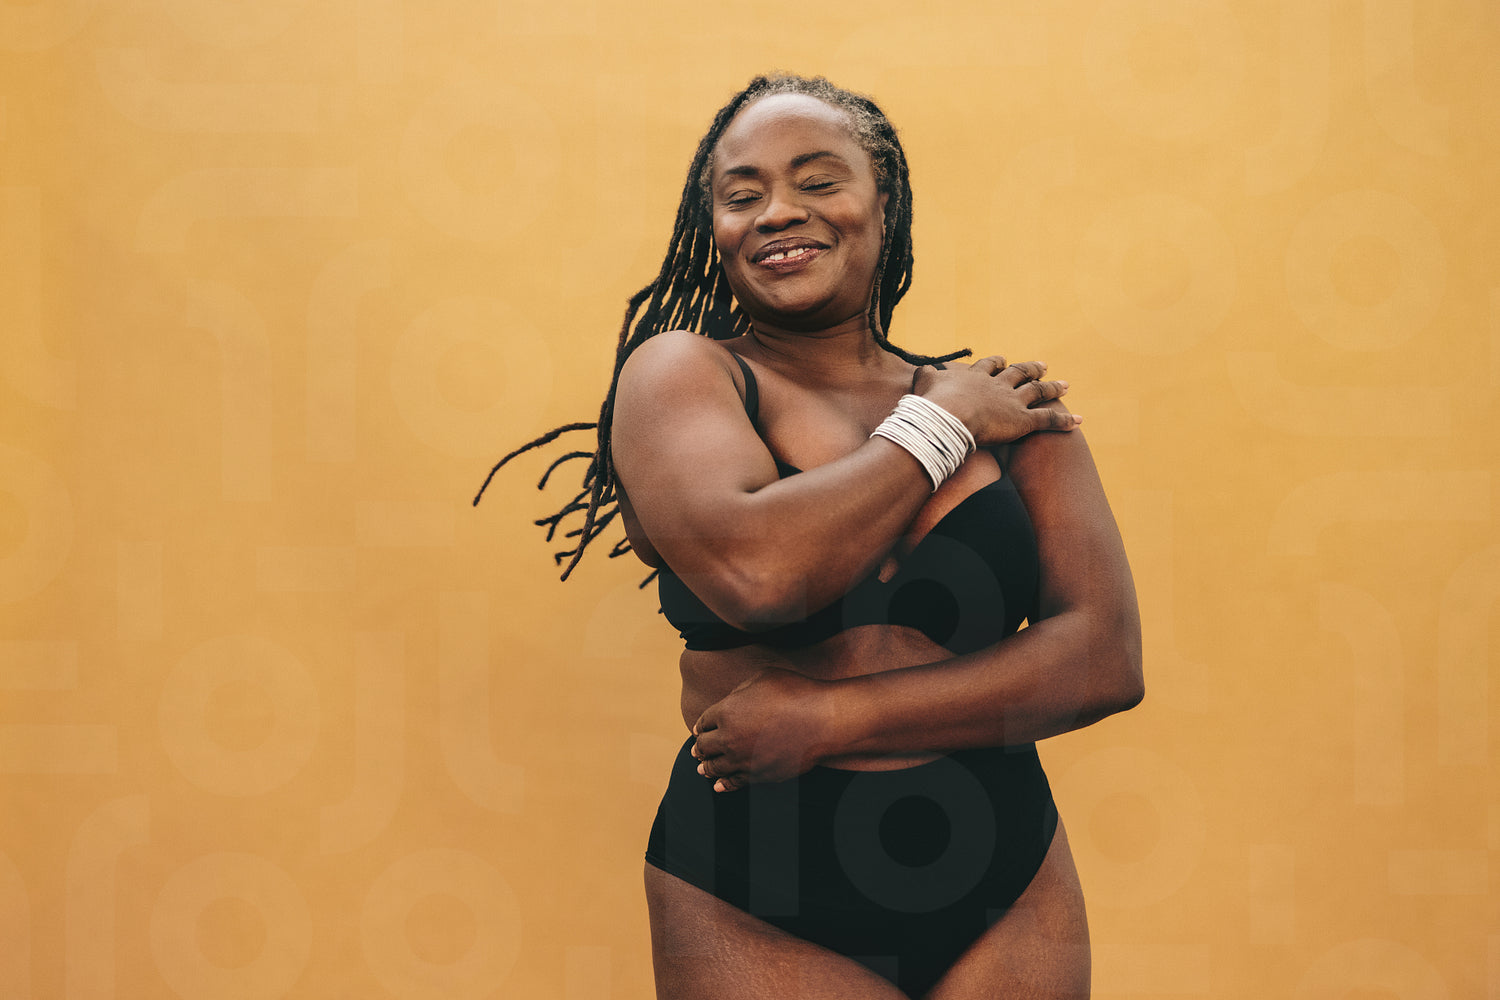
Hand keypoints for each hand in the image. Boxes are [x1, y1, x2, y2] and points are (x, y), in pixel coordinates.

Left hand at [690, 669, 835, 791]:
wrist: (822, 721)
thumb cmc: (796, 693)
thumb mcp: (762, 678)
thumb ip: (740, 690)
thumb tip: (732, 701)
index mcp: (726, 711)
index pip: (703, 722)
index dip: (700, 726)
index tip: (699, 730)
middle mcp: (729, 738)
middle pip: (705, 747)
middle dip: (700, 747)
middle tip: (697, 750)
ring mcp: (743, 760)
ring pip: (716, 768)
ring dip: (706, 768)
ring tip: (702, 770)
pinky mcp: (759, 774)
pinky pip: (735, 782)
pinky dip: (725, 784)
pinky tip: (720, 786)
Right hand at [917, 356, 1079, 447]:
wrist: (948, 417)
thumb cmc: (933, 403)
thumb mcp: (924, 383)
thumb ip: (926, 375)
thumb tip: (923, 369)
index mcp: (976, 377)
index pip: (990, 366)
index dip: (998, 363)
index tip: (1004, 360)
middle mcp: (998, 385)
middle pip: (1019, 373)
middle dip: (1031, 369)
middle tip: (1042, 365)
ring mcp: (1013, 402)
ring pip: (1038, 392)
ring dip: (1053, 388)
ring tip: (1065, 385)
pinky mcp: (1023, 421)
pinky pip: (1047, 420)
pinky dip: (1064, 421)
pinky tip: (1078, 421)